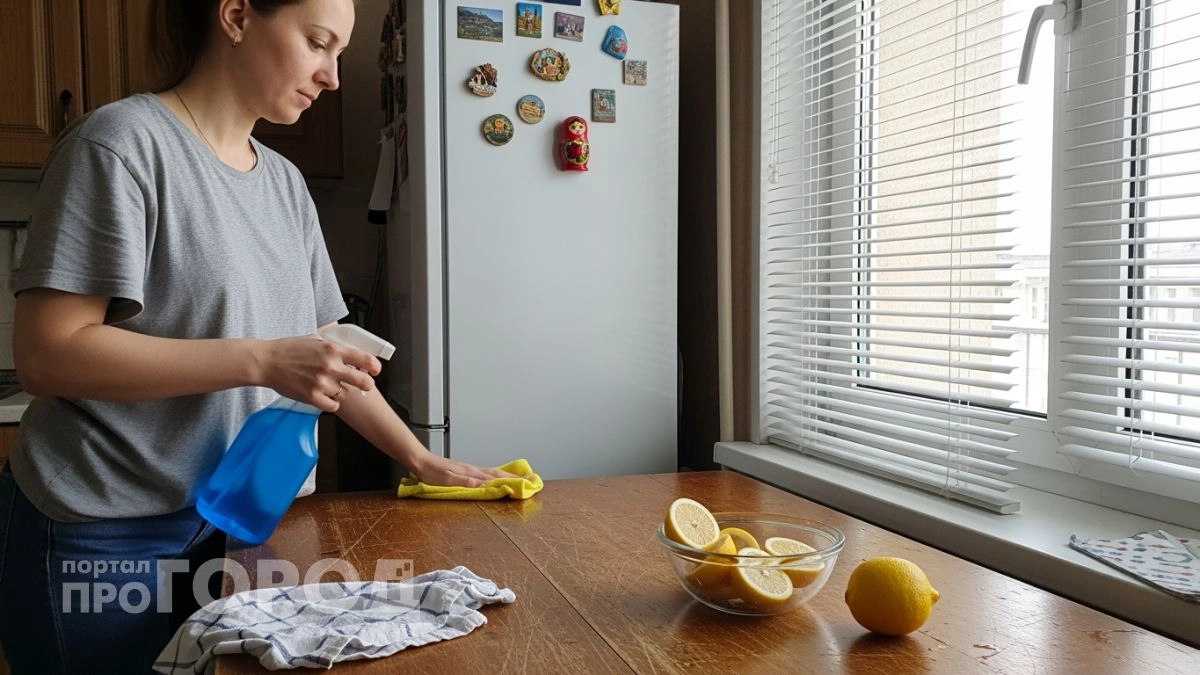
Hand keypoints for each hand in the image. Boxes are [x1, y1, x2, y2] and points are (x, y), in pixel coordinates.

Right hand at [258, 335, 380, 411]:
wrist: (266, 362)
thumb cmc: (288, 350)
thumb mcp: (315, 339)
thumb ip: (333, 346)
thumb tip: (350, 350)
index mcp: (332, 350)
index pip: (365, 359)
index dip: (374, 367)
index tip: (375, 370)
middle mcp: (330, 366)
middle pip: (363, 381)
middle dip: (367, 384)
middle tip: (364, 384)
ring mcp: (321, 383)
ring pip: (345, 394)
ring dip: (341, 391)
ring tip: (329, 386)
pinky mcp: (312, 397)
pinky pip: (333, 406)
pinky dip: (331, 403)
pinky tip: (324, 395)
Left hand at [409, 454, 518, 487]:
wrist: (421, 461)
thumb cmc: (431, 472)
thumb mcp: (447, 479)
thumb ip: (465, 482)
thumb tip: (483, 485)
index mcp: (470, 472)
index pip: (494, 478)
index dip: (509, 482)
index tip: (523, 484)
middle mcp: (472, 469)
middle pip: (496, 473)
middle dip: (513, 477)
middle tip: (528, 479)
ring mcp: (469, 469)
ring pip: (492, 472)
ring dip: (506, 475)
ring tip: (517, 477)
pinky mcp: (464, 470)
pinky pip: (484, 472)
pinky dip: (494, 474)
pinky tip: (494, 476)